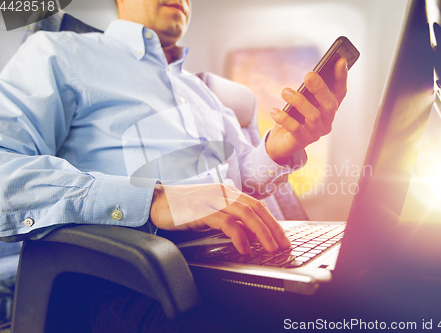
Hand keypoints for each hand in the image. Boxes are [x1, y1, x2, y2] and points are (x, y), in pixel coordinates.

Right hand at [149, 183, 290, 253]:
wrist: (157, 202)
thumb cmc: (183, 208)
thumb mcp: (211, 212)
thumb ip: (229, 219)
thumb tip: (250, 235)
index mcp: (228, 192)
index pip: (257, 206)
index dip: (272, 222)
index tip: (283, 238)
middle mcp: (223, 193)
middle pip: (256, 209)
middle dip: (273, 228)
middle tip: (283, 245)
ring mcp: (212, 200)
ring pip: (246, 215)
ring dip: (262, 233)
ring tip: (271, 248)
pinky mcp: (201, 210)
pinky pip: (226, 223)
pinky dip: (239, 236)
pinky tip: (244, 248)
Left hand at [266, 57, 347, 162]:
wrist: (281, 143)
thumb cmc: (294, 117)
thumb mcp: (302, 101)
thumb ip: (308, 90)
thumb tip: (311, 76)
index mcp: (328, 108)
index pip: (340, 92)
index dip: (342, 77)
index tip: (340, 60)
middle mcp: (326, 121)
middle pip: (330, 104)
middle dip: (320, 88)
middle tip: (309, 75)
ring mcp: (315, 133)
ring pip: (313, 116)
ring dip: (299, 101)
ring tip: (285, 92)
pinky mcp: (301, 141)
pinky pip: (295, 128)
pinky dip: (284, 118)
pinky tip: (274, 110)